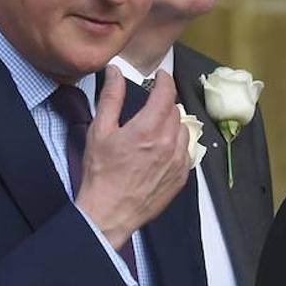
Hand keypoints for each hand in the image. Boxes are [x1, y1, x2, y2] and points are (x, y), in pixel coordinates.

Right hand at [76, 66, 189, 248]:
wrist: (109, 212)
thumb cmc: (101, 173)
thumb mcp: (100, 131)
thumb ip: (111, 98)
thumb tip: (115, 72)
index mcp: (148, 129)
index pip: (166, 93)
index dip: (164, 80)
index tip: (160, 77)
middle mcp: (168, 143)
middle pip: (175, 110)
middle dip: (164, 103)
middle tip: (151, 105)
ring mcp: (177, 161)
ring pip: (183, 130)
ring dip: (172, 124)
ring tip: (155, 128)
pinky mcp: (180, 177)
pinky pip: (185, 151)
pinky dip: (176, 144)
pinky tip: (161, 149)